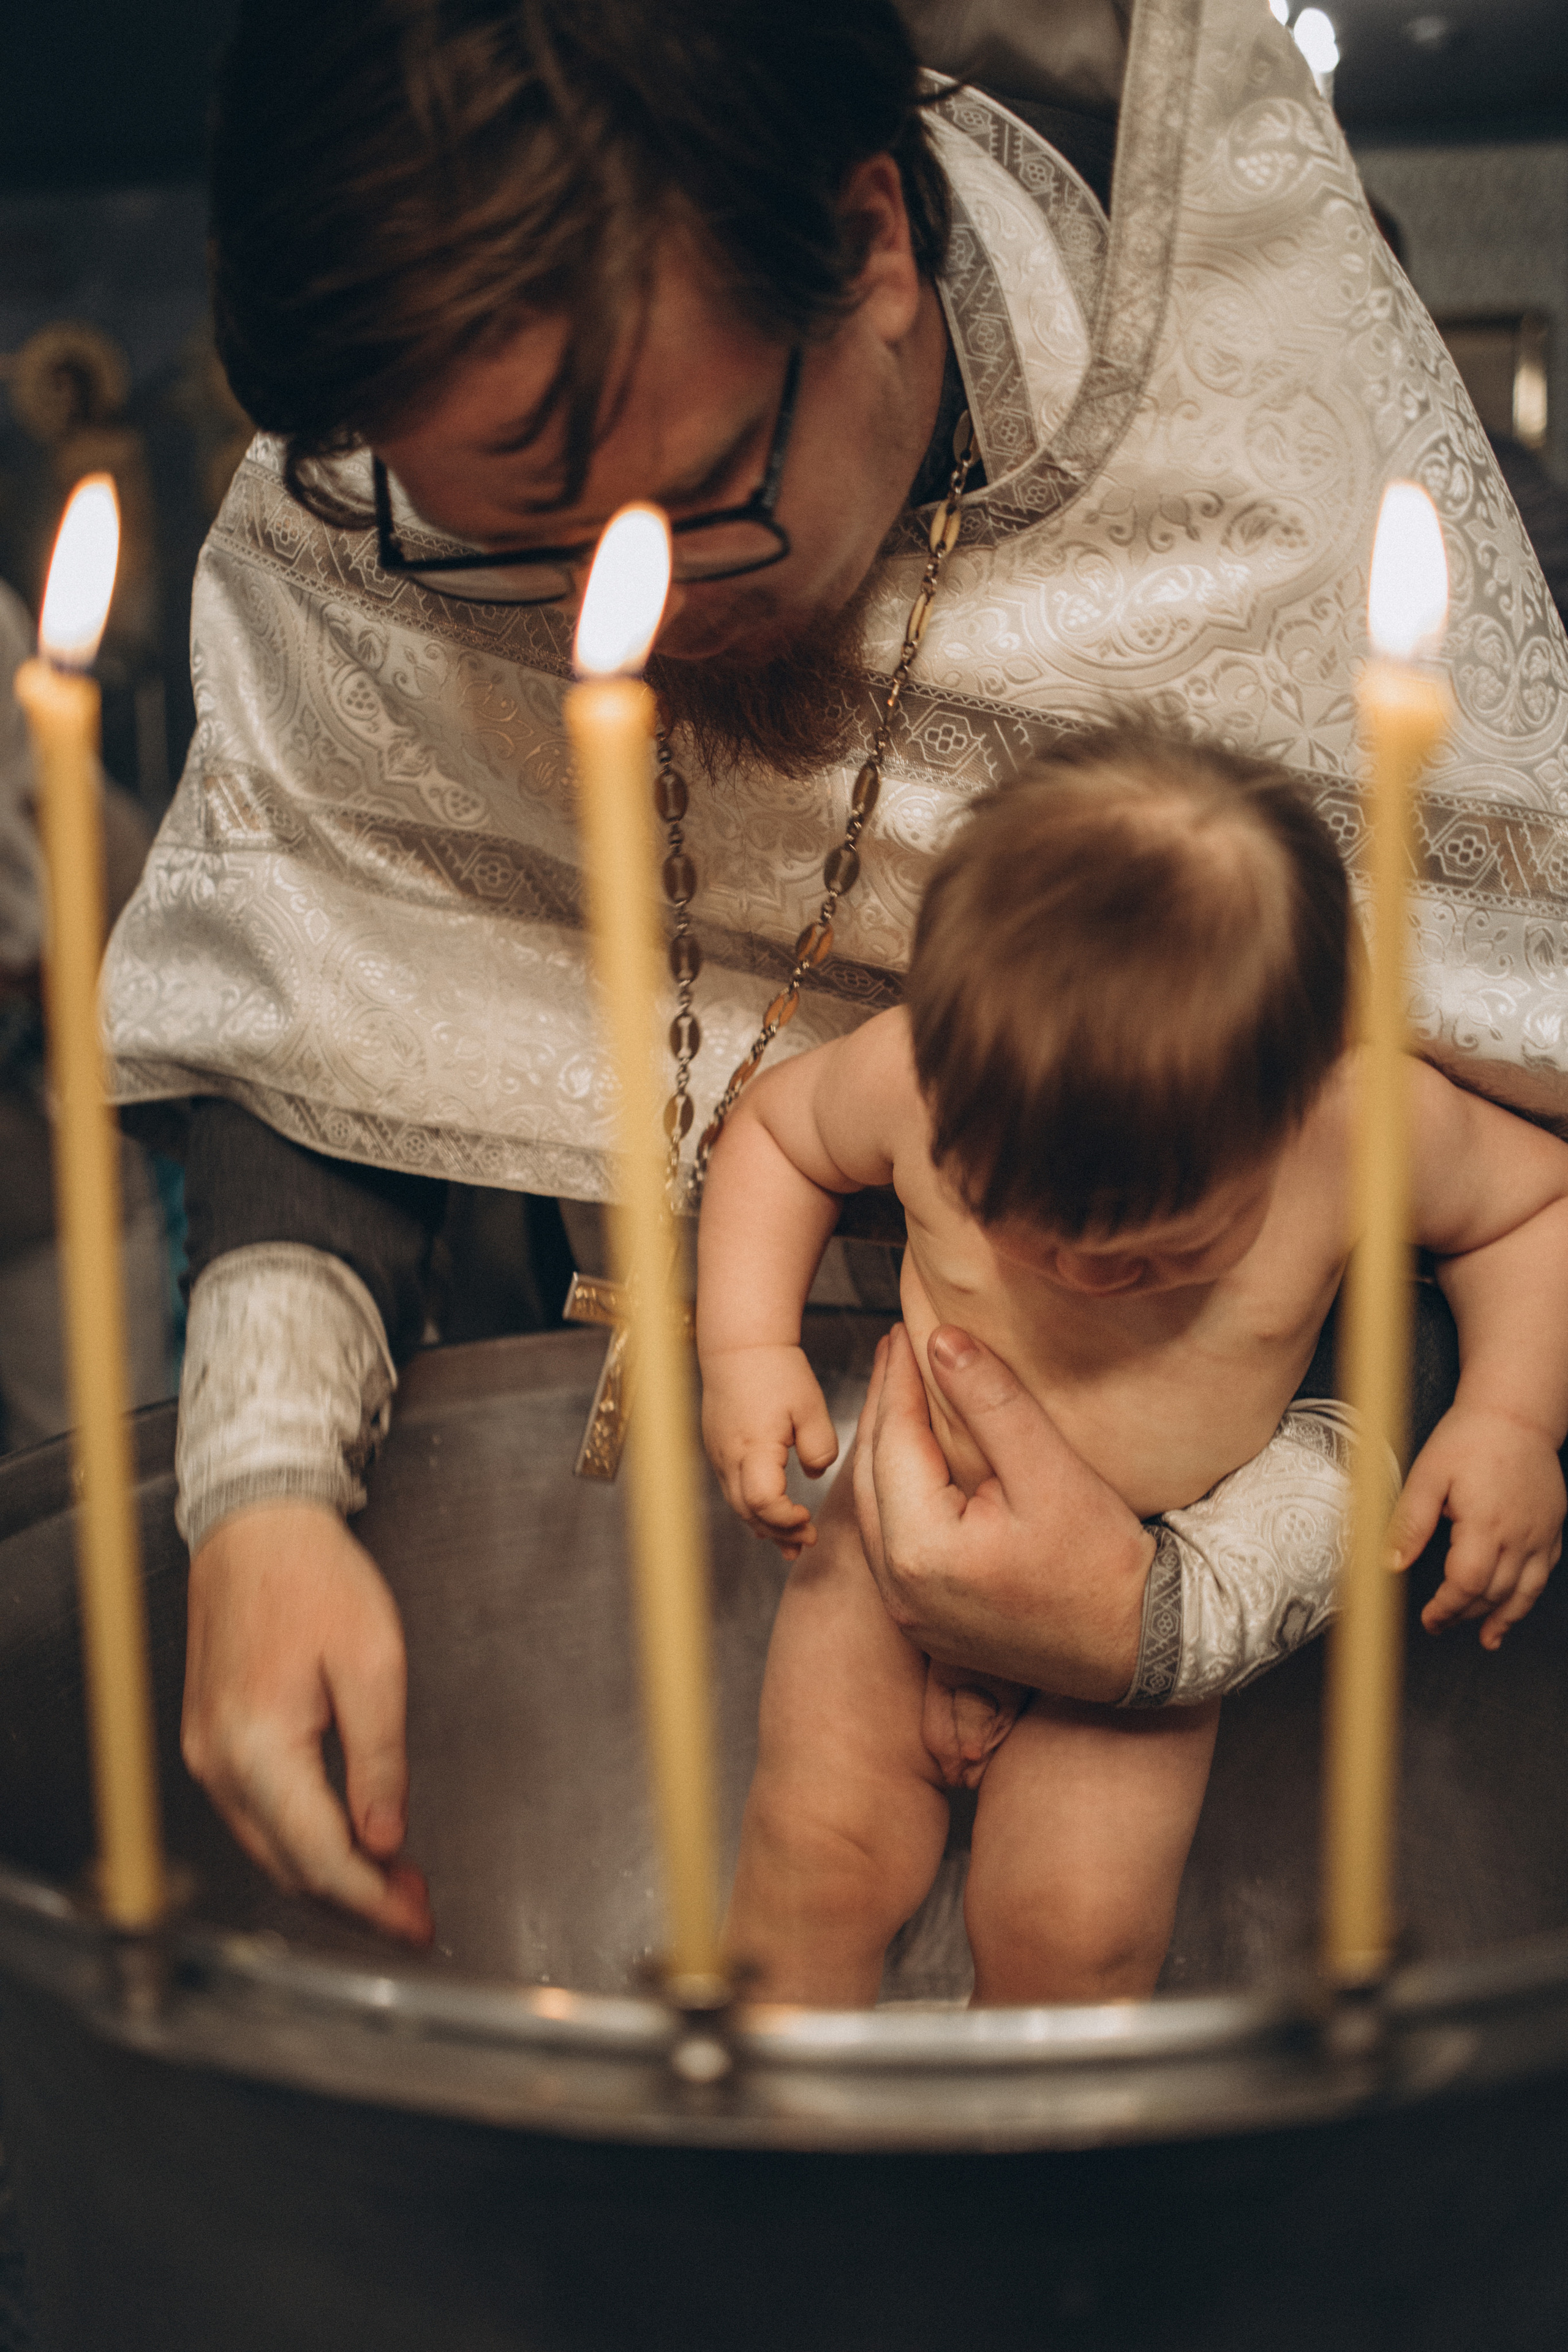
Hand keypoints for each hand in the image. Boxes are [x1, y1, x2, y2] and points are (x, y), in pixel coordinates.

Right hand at [182, 1502, 432, 1941]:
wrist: (257, 1529)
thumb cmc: (314, 1578)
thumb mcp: (374, 1663)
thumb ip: (379, 1760)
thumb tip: (385, 1840)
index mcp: (259, 1745)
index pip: (320, 1857)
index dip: (375, 1902)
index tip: (418, 1924)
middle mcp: (220, 1762)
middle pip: (291, 1869)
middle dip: (358, 1899)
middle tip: (418, 1905)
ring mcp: (208, 1756)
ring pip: (273, 1850)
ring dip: (333, 1873)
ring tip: (396, 1875)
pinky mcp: (212, 1744)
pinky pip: (260, 1817)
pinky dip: (306, 1838)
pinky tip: (350, 1834)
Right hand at [700, 1343, 838, 1559]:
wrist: (740, 1345)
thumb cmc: (777, 1371)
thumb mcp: (811, 1407)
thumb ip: (820, 1448)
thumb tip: (814, 1475)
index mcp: (753, 1448)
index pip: (764, 1502)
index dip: (787, 1520)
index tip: (809, 1520)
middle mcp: (729, 1458)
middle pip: (748, 1512)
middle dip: (779, 1532)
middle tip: (808, 1542)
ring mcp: (718, 1455)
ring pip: (737, 1504)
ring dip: (764, 1525)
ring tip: (790, 1545)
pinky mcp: (717, 1449)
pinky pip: (733, 1488)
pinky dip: (752, 1506)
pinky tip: (769, 1515)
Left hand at [852, 1324, 1151, 1701]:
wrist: (1140, 1649)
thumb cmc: (1103, 1567)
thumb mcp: (1049, 1470)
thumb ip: (991, 1402)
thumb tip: (941, 1341)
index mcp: (920, 1550)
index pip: (895, 1440)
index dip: (899, 1378)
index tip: (906, 1329)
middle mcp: (898, 1587)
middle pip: (874, 1473)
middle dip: (886, 1405)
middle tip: (897, 1349)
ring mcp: (908, 1611)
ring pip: (877, 1507)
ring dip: (887, 1447)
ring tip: (902, 1392)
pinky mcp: (925, 1621)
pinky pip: (892, 1541)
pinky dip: (899, 1491)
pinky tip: (915, 1460)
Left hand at [1390, 1405, 1565, 1648]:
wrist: (1515, 1413)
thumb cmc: (1471, 1437)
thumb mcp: (1428, 1474)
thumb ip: (1410, 1522)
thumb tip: (1389, 1563)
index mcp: (1485, 1524)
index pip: (1467, 1584)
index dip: (1446, 1608)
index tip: (1430, 1618)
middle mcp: (1519, 1534)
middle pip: (1495, 1593)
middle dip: (1466, 1614)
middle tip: (1442, 1623)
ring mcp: (1540, 1533)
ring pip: (1525, 1591)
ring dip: (1504, 1618)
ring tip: (1487, 1637)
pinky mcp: (1551, 1528)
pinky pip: (1544, 1573)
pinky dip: (1529, 1596)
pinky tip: (1515, 1606)